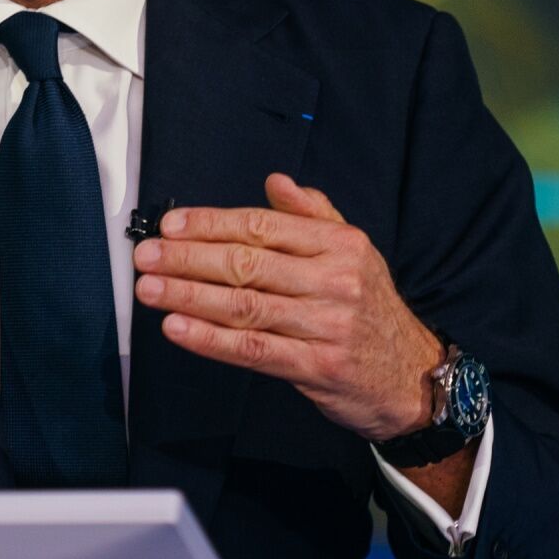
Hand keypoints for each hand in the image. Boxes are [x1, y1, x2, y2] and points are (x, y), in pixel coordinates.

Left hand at [133, 173, 443, 442]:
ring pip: (244, 305)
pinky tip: (177, 327)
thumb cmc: (371, 311)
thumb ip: (313, 215)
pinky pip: (253, 349)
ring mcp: (327, 324)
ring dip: (189, 295)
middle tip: (146, 255)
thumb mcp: (354, 253)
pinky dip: (210, 339)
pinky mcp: (318, 367)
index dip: (212, 224)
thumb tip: (275, 181)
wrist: (413, 378)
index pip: (263, 226)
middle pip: (247, 263)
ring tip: (149, 289)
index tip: (171, 224)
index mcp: (340, 245)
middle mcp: (336, 280)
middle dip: (188, 258)